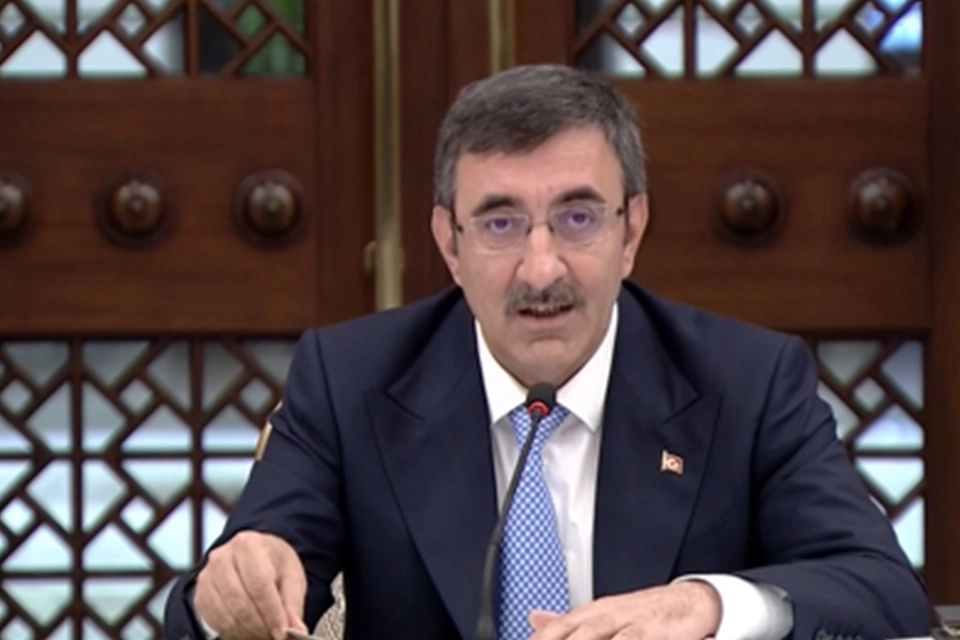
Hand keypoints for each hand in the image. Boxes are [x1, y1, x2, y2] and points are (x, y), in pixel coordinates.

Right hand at [193, 531, 308, 639]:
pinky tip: (248, 631)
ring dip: (248, 631)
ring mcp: (207, 576)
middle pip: (241, 602)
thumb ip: (293, 604)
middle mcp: (222, 557)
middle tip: (275, 636)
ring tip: (264, 634)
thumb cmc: (273, 564)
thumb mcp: (291, 576)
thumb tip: (297, 630)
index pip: (259, 584)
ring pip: (227, 615)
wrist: (252, 555)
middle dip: (260, 625)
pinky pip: (215, 621)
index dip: (272, 612)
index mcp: (249, 545)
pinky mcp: (200, 595)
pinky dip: (234, 631)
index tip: (283, 631)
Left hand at [528, 581, 720, 639]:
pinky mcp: (648, 630)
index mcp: (590, 614)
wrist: (689, 602)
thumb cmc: (643, 615)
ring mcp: (625, 621)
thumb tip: (534, 619)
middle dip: (550, 639)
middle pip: (568, 630)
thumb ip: (567, 621)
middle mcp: (603, 615)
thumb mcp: (602, 615)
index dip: (540, 638)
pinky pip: (628, 639)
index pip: (555, 628)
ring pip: (592, 634)